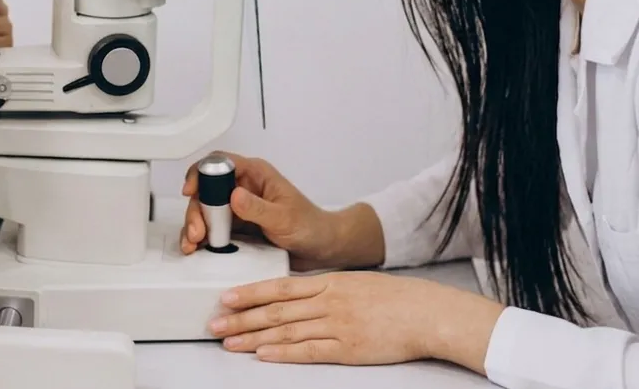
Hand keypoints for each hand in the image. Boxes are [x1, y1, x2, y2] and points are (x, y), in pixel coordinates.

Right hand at [180, 153, 342, 270]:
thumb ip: (258, 208)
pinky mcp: (236, 228)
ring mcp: (237, 209)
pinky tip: (197, 250)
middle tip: (197, 232)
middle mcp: (242, 188)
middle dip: (196, 209)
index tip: (191, 191)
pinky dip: (202, 239)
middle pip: (207, 190)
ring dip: (195, 226)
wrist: (321, 249)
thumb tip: (233, 196)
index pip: (220, 163)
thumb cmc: (310, 226)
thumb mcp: (284, 217)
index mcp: (255, 174)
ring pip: (205, 211)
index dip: (201, 173)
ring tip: (194, 245)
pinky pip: (212, 230)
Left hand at [209, 271, 505, 371]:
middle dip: (241, 318)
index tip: (226, 297)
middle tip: (214, 324)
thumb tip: (295, 294)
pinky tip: (263, 355)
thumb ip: (325, 288)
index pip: (280, 286)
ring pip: (286, 330)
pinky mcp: (347, 348)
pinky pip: (309, 351)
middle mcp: (328, 301)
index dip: (250, 292)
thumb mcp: (354, 282)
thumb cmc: (394, 298)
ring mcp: (337, 325)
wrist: (425, 313)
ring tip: (229, 341)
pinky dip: (284, 353)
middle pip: (275, 310)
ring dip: (254, 337)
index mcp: (329, 282)